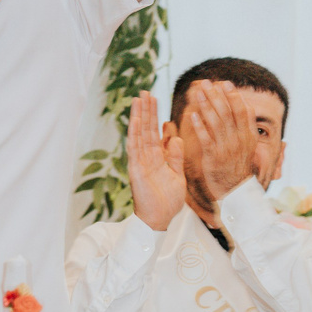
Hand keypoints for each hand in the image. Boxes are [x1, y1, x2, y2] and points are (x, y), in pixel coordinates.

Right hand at [126, 91, 186, 231]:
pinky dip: (135, 133)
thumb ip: (175, 156)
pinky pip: (135, 148)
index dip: (154, 116)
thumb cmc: (168, 200)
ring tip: (139, 98)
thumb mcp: (177, 174)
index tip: (155, 100)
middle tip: (145, 91)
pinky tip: (135, 119)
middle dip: (146, 110)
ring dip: (139, 116)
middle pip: (145, 128)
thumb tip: (174, 138)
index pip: (154, 132)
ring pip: (139, 134)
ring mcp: (140, 162)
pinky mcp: (136, 169)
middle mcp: (146, 157)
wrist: (161, 219)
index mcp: (157, 157)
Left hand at [188, 81, 259, 203]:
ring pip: (216, 122)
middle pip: (228, 112)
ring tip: (199, 92)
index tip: (225, 83)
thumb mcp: (248, 145)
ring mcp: (226, 148)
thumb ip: (245, 126)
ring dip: (207, 105)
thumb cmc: (238, 165)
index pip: (243, 111)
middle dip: (217, 96)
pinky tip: (193, 115)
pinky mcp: (213, 157)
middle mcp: (239, 140)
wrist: (236, 190)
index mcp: (248, 136)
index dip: (234, 96)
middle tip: (207, 82)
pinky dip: (200, 126)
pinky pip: (206, 138)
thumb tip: (246, 105)